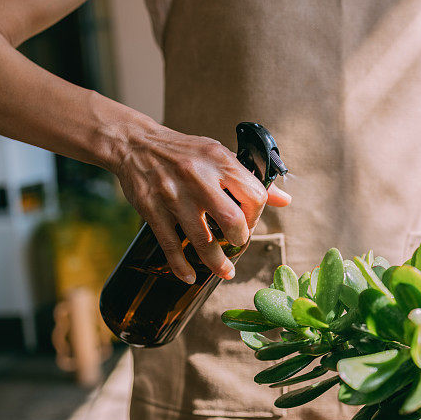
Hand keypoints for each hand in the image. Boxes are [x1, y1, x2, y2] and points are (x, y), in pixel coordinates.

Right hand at [113, 125, 290, 282]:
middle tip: (238, 243)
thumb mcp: (220, 155)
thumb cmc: (184, 151)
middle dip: (240, 239)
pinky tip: (190, 276)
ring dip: (216, 263)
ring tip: (225, 272)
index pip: (254, 195)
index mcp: (220, 161)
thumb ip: (250, 178)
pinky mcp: (152, 209)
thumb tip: (285, 200)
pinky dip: (181, 266)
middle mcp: (198, 177)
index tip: (250, 222)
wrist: (135, 143)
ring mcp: (174, 195)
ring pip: (201, 240)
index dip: (257, 215)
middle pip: (232, 220)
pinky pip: (170, 245)